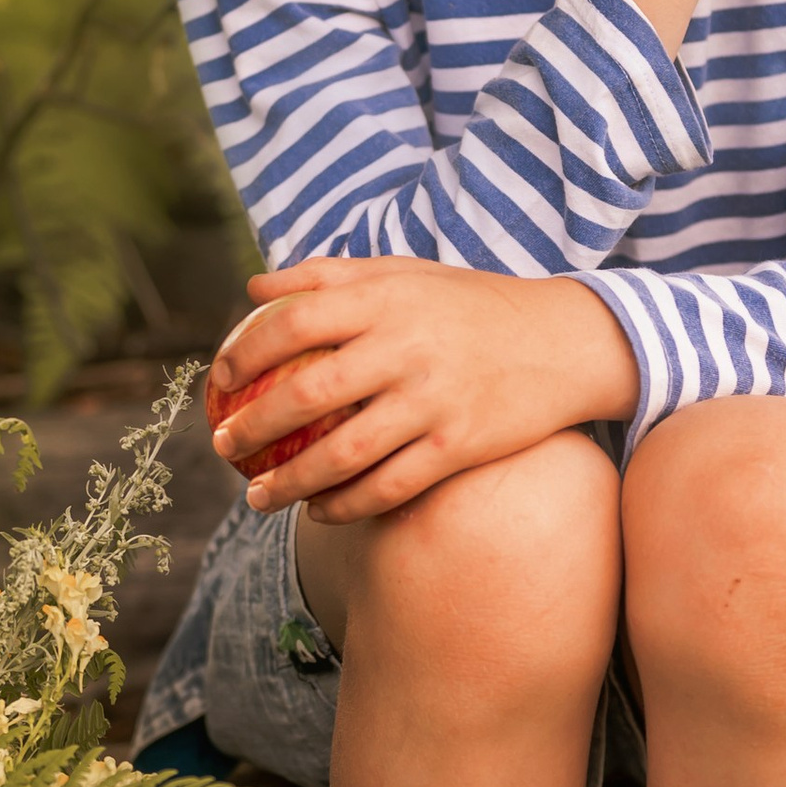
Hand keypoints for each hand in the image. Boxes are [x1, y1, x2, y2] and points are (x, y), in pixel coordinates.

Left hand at [207, 257, 637, 520]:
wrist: (566, 341)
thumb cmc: (471, 306)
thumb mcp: (406, 273)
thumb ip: (329, 276)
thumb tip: (253, 290)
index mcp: (388, 298)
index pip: (295, 321)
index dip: (246, 352)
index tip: (219, 380)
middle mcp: (408, 347)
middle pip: (309, 392)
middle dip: (254, 426)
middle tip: (222, 447)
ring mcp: (435, 400)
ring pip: (344, 452)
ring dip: (290, 482)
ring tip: (257, 498)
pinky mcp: (460, 445)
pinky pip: (390, 486)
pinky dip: (347, 504)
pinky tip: (320, 514)